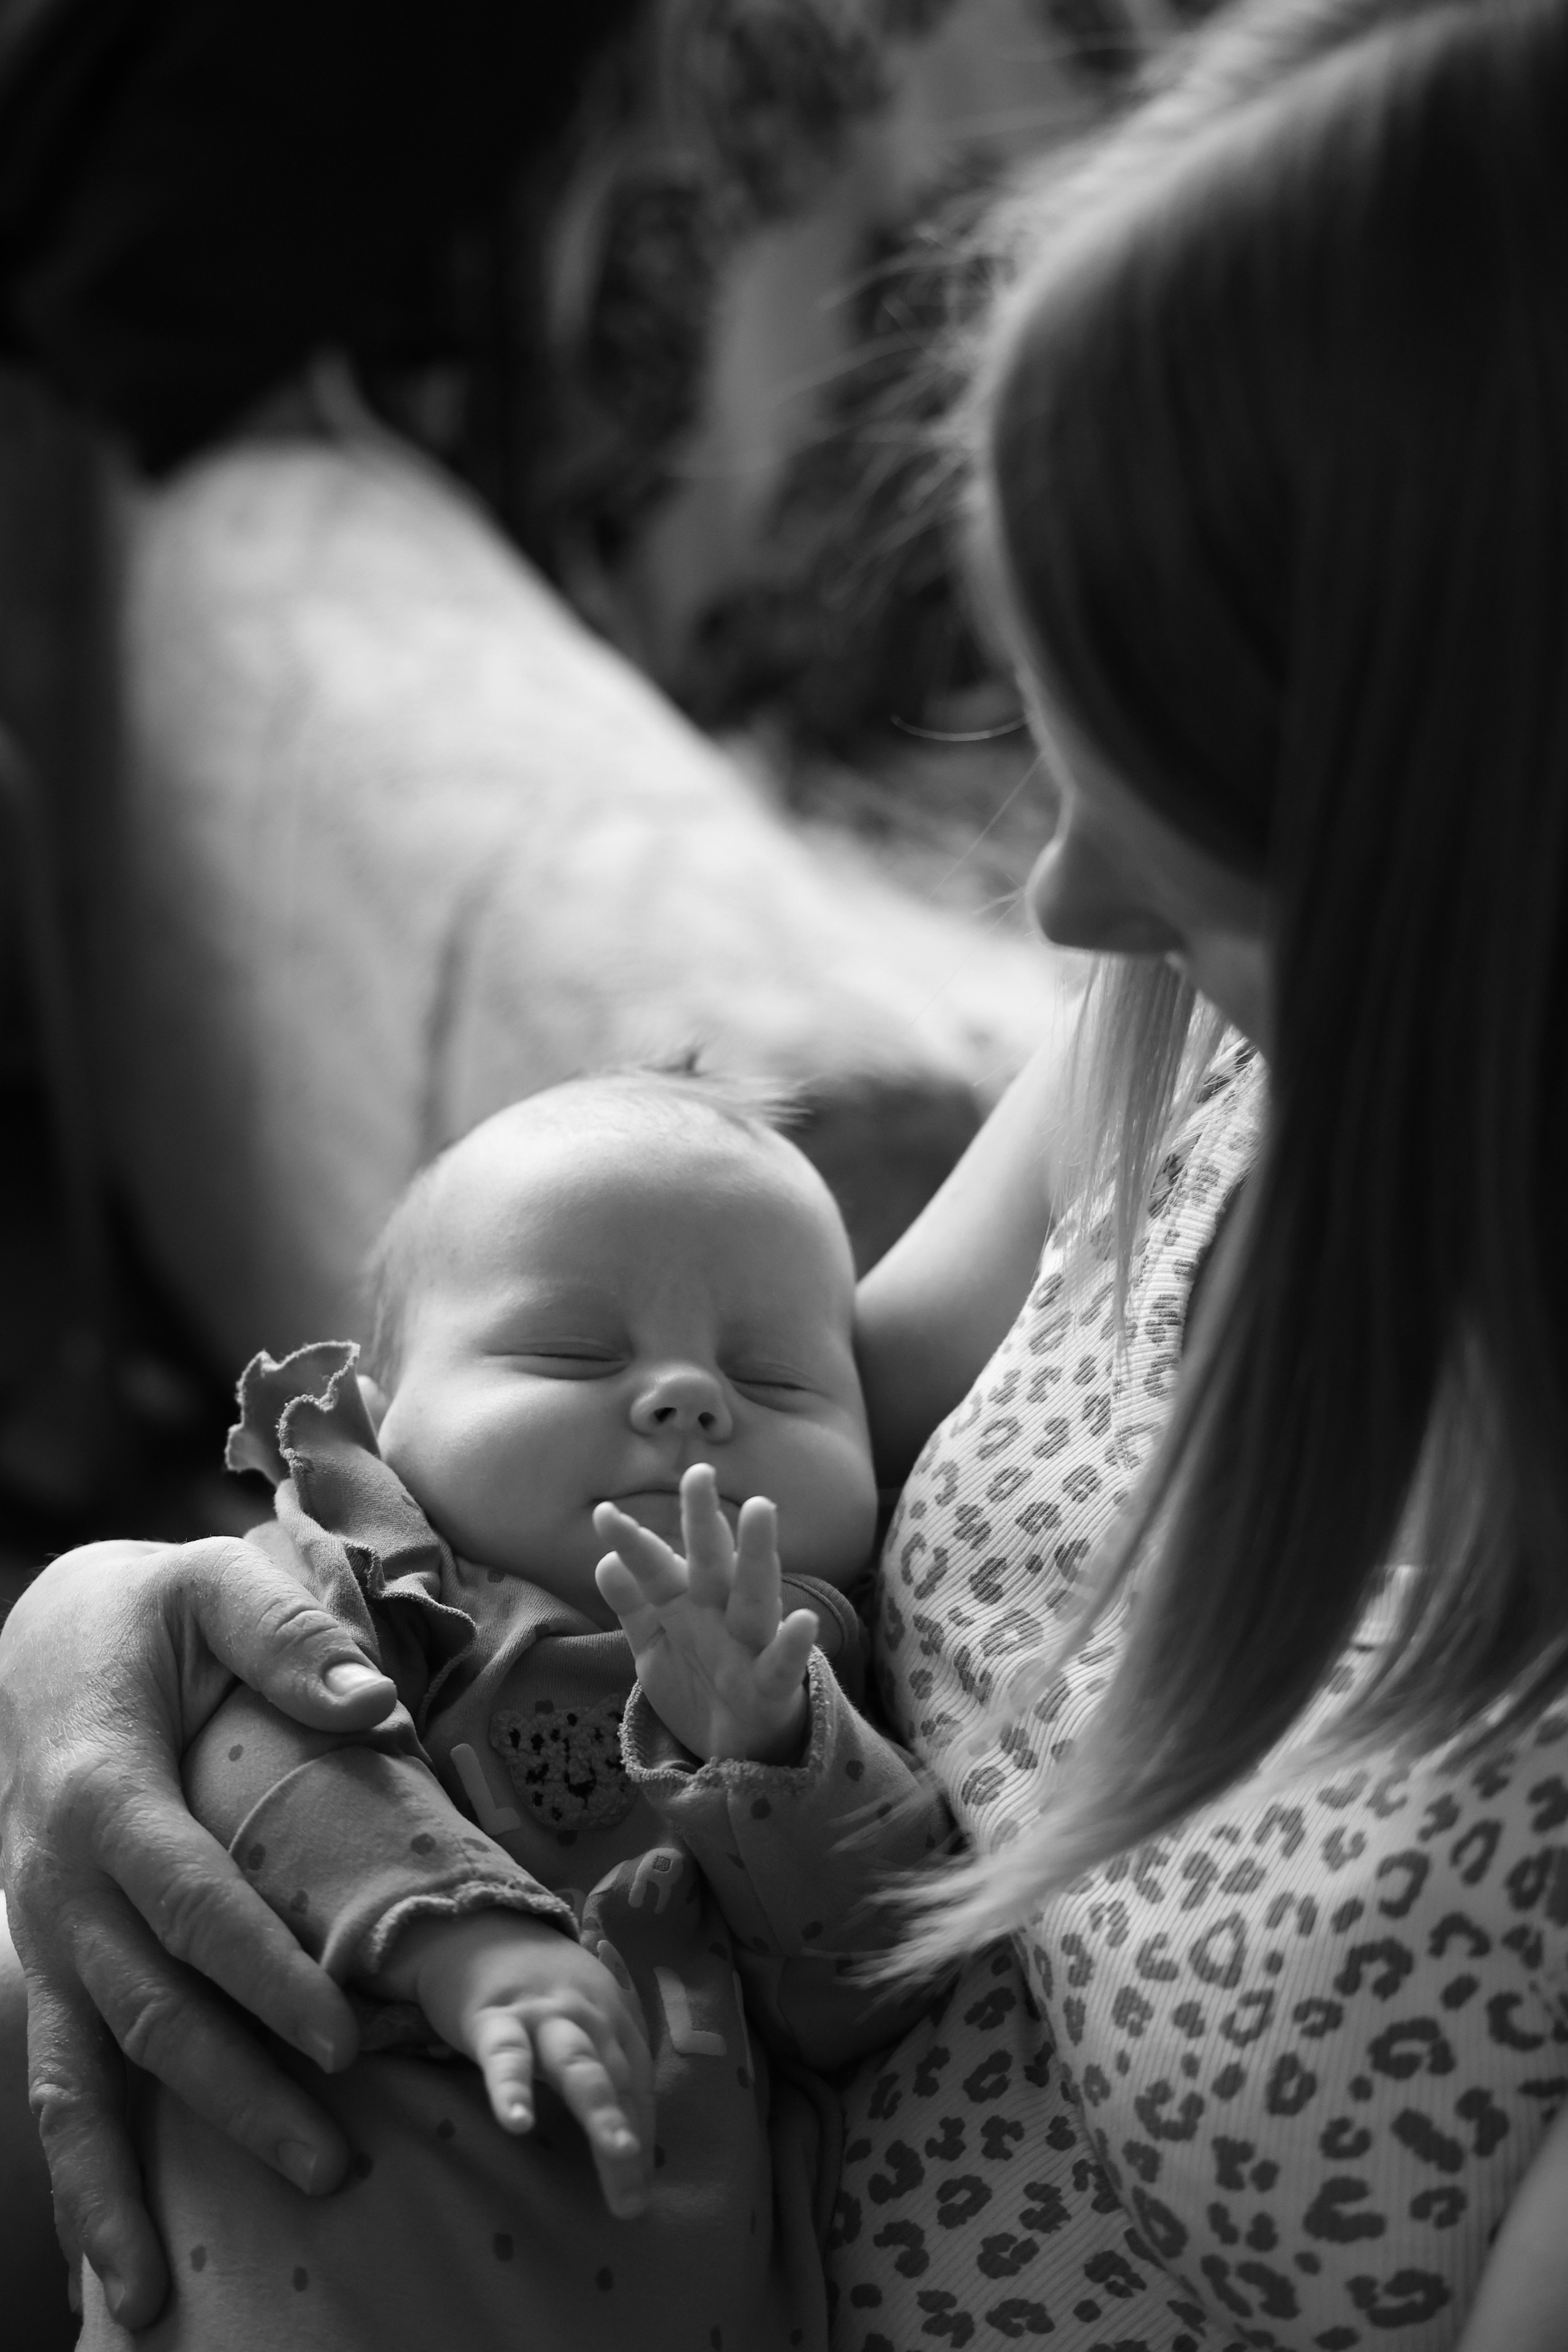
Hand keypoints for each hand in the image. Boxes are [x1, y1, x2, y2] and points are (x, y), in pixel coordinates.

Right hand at [0, 1535, 398, 2327]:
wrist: (47, 1636)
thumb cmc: (150, 1610)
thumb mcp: (214, 1584)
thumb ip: (289, 1636)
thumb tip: (372, 1703)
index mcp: (103, 1786)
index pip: (189, 1899)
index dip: (261, 1972)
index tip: (342, 2036)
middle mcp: (59, 1876)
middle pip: (147, 2003)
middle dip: (239, 2089)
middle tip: (337, 2160)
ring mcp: (42, 1929)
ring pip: (86, 2065)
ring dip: (137, 2170)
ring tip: (173, 2285)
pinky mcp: (47, 1959)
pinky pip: (56, 2074)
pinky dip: (79, 2170)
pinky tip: (115, 2260)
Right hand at [382, 1912, 653, 2218]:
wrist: (478, 1925)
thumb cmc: (537, 1987)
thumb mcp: (581, 2014)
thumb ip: (603, 2062)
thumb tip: (626, 2138)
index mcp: (614, 2019)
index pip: (637, 2085)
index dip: (642, 2137)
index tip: (642, 2191)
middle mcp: (589, 2015)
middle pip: (619, 2082)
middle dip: (631, 2138)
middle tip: (636, 2198)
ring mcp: (544, 2014)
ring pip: (579, 2064)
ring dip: (601, 2108)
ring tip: (618, 2152)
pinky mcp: (495, 2017)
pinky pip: (506, 2056)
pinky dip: (512, 2088)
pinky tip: (518, 2123)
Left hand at [594, 1465, 817, 1763]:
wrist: (740, 1748)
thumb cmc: (699, 1682)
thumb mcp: (655, 1645)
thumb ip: (634, 1605)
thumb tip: (606, 1560)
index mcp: (688, 1603)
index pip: (658, 1567)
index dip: (633, 1544)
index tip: (604, 1513)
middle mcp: (721, 1614)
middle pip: (711, 1563)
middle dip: (704, 1521)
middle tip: (698, 1473)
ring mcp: (750, 1646)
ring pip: (755, 1597)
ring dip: (757, 1555)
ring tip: (759, 1508)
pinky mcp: (774, 1685)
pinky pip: (784, 1663)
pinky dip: (793, 1643)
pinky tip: (804, 1621)